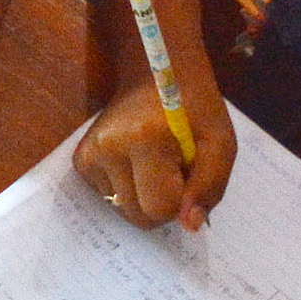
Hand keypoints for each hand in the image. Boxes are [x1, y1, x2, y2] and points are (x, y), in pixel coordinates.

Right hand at [74, 76, 234, 231]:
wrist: (153, 73)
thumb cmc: (194, 108)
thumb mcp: (219, 143)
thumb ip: (209, 186)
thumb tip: (190, 226)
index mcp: (144, 140)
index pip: (160, 208)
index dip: (182, 201)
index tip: (188, 175)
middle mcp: (108, 148)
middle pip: (138, 215)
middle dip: (161, 204)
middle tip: (173, 171)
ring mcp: (89, 154)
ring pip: (122, 210)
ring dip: (144, 197)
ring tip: (155, 165)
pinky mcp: (80, 160)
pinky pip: (107, 198)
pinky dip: (126, 189)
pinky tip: (135, 164)